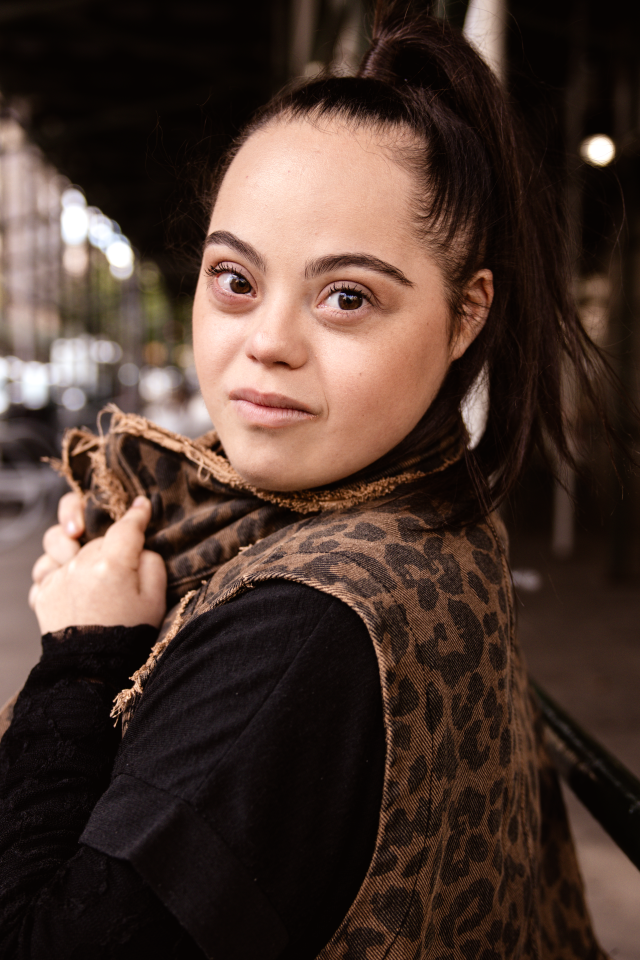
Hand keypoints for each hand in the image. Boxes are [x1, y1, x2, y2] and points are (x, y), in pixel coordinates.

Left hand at [29, 497, 166, 634]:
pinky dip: (53, 570)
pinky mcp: (42, 593)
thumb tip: (139, 547)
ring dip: (69, 543)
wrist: (93, 668)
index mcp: (112, 564)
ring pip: (56, 542)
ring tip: (78, 551)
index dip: (136, 514)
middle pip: (95, 536)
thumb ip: (151, 563)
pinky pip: (43, 569)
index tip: (141, 506)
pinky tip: (66, 578)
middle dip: (108, 541)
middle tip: (120, 560)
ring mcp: (57, 578)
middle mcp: (80, 565)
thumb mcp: (155, 598)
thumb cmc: (129, 633)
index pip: (126, 527)